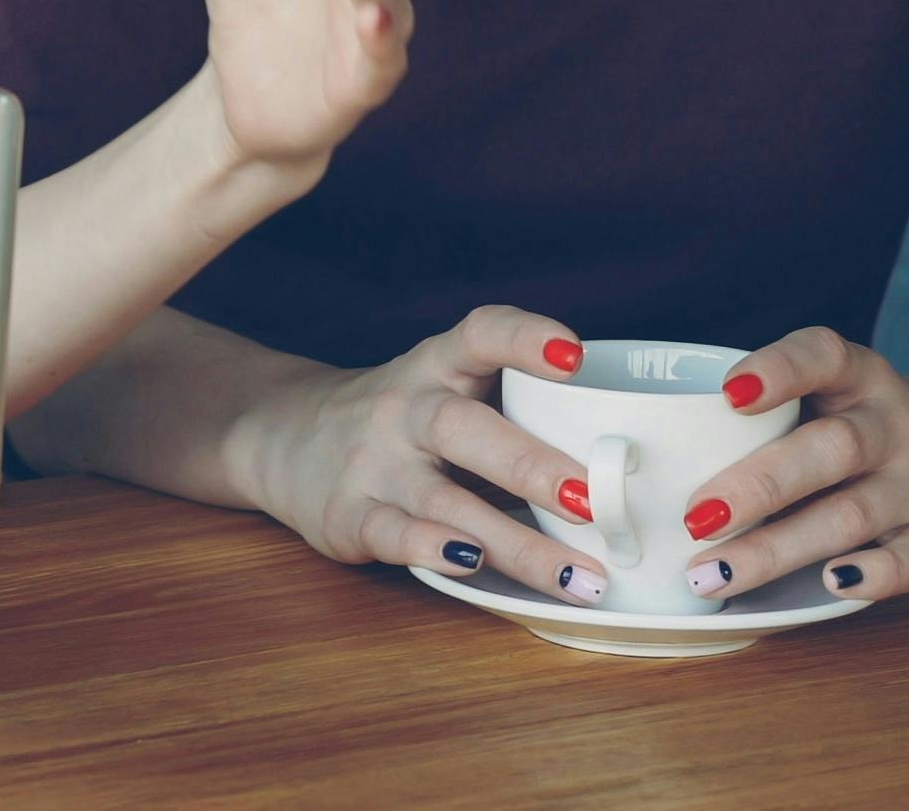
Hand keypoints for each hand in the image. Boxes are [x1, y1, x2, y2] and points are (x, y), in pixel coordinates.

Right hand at [230, 306, 615, 606]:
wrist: (283, 435)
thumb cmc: (400, 416)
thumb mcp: (444, 384)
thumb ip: (513, 402)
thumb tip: (625, 454)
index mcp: (437, 364)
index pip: (481, 333)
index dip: (526, 338)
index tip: (575, 356)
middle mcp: (405, 406)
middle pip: (466, 426)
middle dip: (532, 464)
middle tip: (593, 498)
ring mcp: (375, 462)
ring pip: (445, 498)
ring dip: (515, 541)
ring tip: (578, 575)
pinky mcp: (350, 515)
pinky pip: (397, 534)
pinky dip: (436, 550)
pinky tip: (476, 569)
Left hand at [677, 326, 908, 605]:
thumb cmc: (873, 428)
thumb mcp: (838, 395)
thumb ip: (776, 411)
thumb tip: (660, 454)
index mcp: (861, 375)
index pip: (823, 355)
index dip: (778, 369)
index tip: (727, 393)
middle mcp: (894, 423)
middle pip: (829, 448)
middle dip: (758, 485)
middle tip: (693, 516)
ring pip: (850, 514)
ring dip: (778, 548)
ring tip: (713, 575)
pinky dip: (874, 574)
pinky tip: (830, 584)